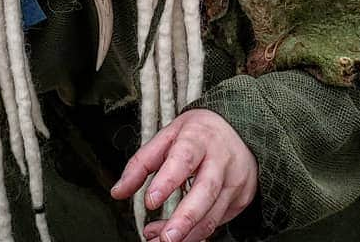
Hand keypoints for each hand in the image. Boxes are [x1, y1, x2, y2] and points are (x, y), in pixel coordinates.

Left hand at [111, 109, 258, 241]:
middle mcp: (220, 159)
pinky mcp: (241, 199)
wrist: (241, 128)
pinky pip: (217, 222)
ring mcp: (234, 180)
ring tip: (161, 239)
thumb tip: (118, 192)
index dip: (167, 181)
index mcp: (199, 137)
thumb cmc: (199, 132)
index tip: (150, 200)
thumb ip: (141, 163)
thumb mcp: (168, 135)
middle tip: (165, 238)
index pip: (183, 159)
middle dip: (184, 219)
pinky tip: (178, 236)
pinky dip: (195, 233)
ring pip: (212, 215)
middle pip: (205, 192)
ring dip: (185, 234)